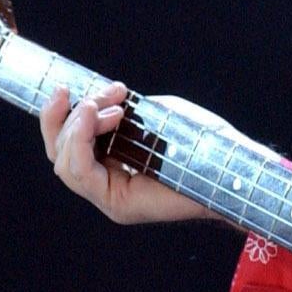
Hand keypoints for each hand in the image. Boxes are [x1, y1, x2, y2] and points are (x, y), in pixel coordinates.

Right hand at [38, 81, 223, 224]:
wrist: (233, 164)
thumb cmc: (203, 140)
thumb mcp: (154, 116)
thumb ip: (124, 112)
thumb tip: (99, 100)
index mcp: (111, 163)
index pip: (66, 144)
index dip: (58, 115)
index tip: (66, 87)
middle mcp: (105, 183)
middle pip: (58, 153)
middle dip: (67, 116)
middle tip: (90, 95)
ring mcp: (110, 197)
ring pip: (65, 163)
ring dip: (78, 126)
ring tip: (106, 107)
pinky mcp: (119, 204)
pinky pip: (82, 174)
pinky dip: (83, 142)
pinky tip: (102, 118)